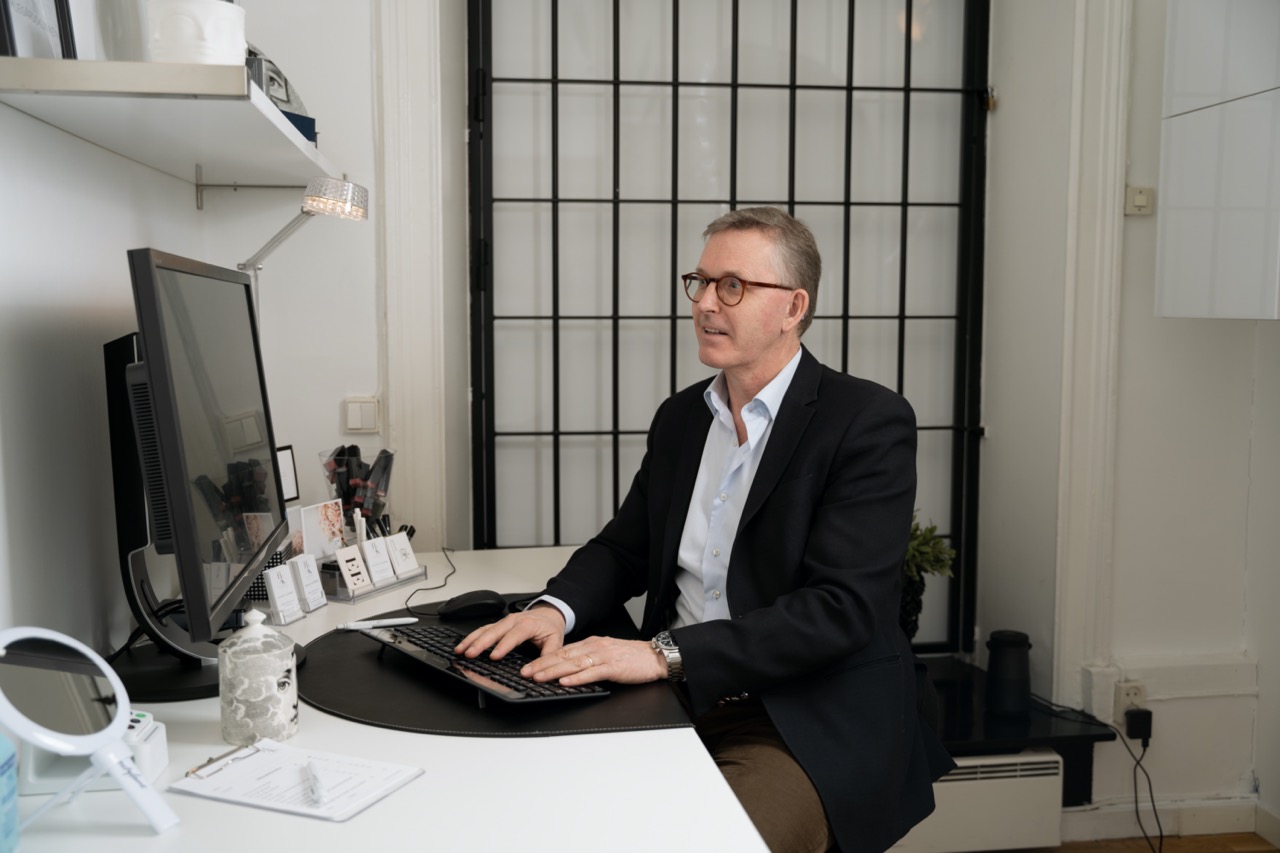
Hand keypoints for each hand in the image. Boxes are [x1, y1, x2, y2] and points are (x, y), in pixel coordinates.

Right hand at [455, 603, 566, 660]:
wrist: (549, 613)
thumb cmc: (550, 627)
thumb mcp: (556, 641)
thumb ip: (548, 656)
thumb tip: (536, 671)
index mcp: (528, 624)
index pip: (514, 635)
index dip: (503, 646)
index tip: (494, 656)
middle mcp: (513, 620)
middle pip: (494, 631)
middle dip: (480, 643)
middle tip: (470, 654)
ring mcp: (504, 621)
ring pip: (485, 629)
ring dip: (472, 639)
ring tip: (461, 650)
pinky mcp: (499, 624)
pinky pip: (483, 629)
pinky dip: (472, 637)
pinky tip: (464, 644)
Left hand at [521, 637, 666, 686]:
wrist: (655, 657)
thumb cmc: (632, 658)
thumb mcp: (607, 653)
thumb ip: (589, 658)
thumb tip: (568, 669)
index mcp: (592, 643)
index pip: (563, 651)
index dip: (544, 659)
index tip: (529, 666)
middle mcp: (595, 647)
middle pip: (563, 656)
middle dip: (542, 665)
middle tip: (525, 673)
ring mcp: (604, 656)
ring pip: (574, 664)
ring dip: (554, 671)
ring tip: (539, 678)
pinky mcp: (613, 667)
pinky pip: (592, 673)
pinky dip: (577, 678)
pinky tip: (565, 682)